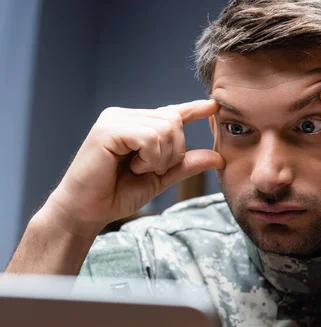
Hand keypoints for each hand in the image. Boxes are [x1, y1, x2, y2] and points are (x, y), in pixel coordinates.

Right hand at [46, 100, 223, 235]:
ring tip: (138, 169)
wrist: (87, 211)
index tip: (214, 106)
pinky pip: (150, 137)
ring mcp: (115, 119)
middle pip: (174, 121)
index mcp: (137, 125)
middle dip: (173, 152)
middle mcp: (126, 116)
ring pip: (165, 128)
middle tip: (150, 170)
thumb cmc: (118, 194)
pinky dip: (149, 157)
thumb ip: (185, 165)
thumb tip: (218, 157)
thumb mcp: (160, 178)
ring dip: (160, 158)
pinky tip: (133, 167)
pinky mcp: (108, 129)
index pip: (171, 113)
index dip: (193, 109)